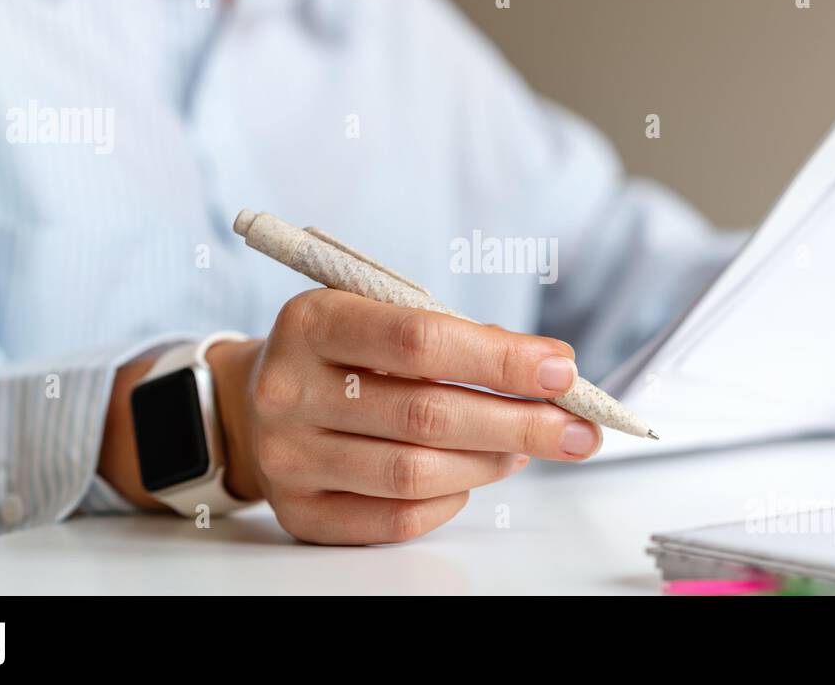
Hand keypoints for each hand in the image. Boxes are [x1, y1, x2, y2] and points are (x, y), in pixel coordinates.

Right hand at [205, 289, 601, 544]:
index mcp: (313, 323)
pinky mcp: (300, 511)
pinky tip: (470, 475)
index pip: (420, 341)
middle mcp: (289, 391)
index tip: (561, 373)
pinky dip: (450, 499)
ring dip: (489, 461)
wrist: (257, 400)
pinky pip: (395, 518)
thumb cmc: (342, 353)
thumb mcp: (382, 316)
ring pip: (415, 473)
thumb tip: (553, 370)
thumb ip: (462, 337)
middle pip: (426, 415)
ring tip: (524, 447)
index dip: (500, 360)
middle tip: (577, 428)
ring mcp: (288, 457)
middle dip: (518, 422)